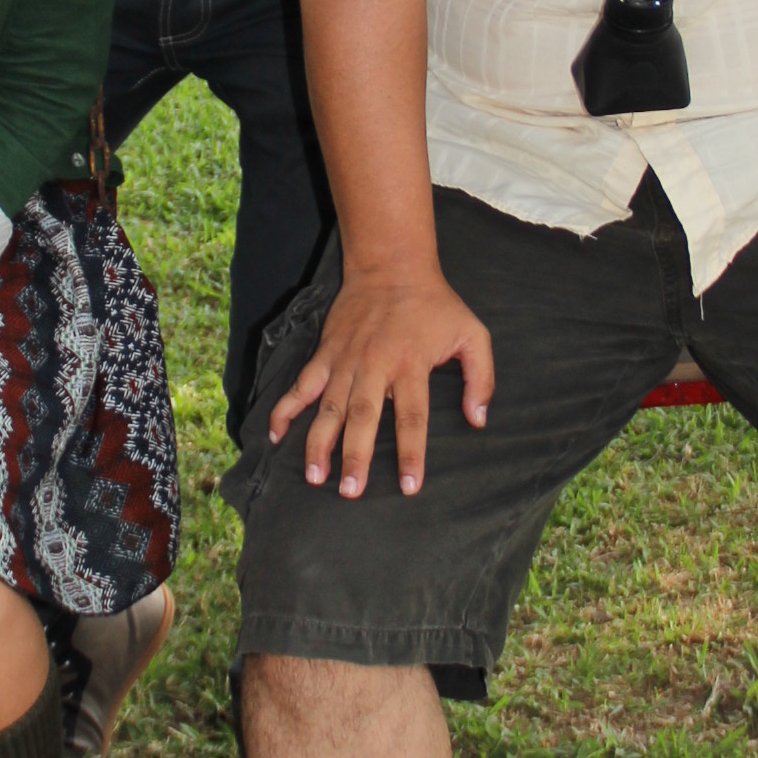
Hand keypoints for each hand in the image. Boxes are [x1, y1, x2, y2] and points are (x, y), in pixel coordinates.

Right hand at [267, 262, 493, 498]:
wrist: (391, 266)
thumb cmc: (435, 305)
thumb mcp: (472, 334)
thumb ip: (481, 378)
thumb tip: (478, 420)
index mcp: (411, 365)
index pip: (412, 417)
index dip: (411, 453)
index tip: (409, 486)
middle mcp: (374, 365)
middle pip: (363, 417)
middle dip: (356, 456)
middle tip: (351, 491)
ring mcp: (345, 360)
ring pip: (328, 407)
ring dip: (319, 442)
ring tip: (315, 476)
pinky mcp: (325, 354)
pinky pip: (301, 385)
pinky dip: (286, 409)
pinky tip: (275, 434)